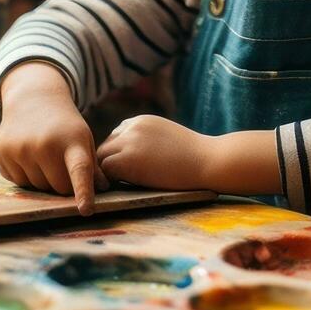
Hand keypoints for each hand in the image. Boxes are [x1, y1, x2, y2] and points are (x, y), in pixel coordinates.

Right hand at [0, 62, 107, 213]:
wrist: (33, 98)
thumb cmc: (64, 125)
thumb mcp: (83, 138)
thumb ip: (92, 166)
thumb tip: (103, 189)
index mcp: (72, 141)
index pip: (79, 170)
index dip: (83, 191)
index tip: (86, 210)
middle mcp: (45, 145)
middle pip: (58, 188)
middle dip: (63, 184)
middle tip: (61, 163)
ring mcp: (21, 149)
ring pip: (37, 188)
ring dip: (42, 180)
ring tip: (43, 155)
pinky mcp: (3, 153)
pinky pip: (18, 183)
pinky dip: (25, 176)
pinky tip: (28, 155)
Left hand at [97, 115, 214, 190]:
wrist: (207, 160)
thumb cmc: (195, 155)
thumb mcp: (168, 137)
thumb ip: (149, 141)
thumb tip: (136, 157)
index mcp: (142, 120)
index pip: (118, 135)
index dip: (121, 152)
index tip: (130, 168)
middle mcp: (132, 127)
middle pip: (107, 145)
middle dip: (112, 162)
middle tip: (121, 181)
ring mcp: (128, 142)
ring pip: (102, 157)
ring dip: (109, 172)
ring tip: (121, 187)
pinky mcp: (126, 160)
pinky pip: (106, 170)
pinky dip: (110, 180)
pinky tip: (123, 189)